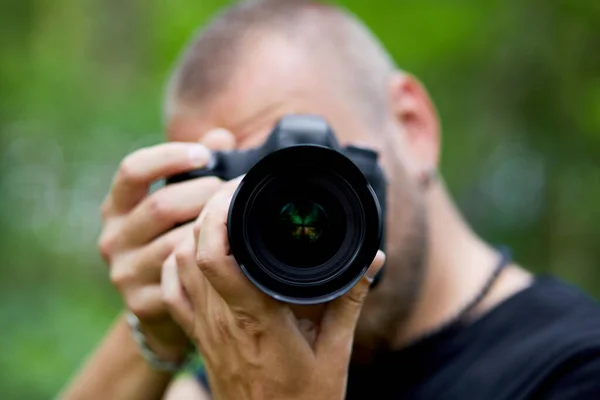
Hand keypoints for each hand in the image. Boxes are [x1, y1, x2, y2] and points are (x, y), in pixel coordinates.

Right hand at [98, 129, 234, 360]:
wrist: (165, 306)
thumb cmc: (175, 240)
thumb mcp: (178, 203)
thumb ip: (196, 169)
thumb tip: (220, 137)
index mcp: (116, 207)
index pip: (132, 170)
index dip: (169, 157)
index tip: (204, 155)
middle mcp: (113, 238)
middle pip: (162, 206)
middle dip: (204, 194)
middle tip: (230, 194)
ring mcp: (124, 272)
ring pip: (176, 242)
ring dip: (211, 229)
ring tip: (234, 221)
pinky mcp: (141, 302)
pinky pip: (182, 276)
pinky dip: (206, 261)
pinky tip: (224, 254)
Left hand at [161, 179, 384, 398]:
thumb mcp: (337, 350)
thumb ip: (351, 298)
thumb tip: (372, 257)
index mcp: (256, 317)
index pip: (216, 254)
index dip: (220, 211)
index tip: (243, 187)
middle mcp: (221, 319)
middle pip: (192, 248)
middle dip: (209, 208)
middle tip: (237, 190)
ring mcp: (205, 329)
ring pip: (178, 263)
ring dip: (193, 231)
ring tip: (223, 213)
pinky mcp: (198, 338)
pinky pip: (172, 291)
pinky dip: (177, 262)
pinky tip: (194, 250)